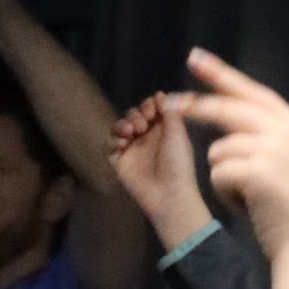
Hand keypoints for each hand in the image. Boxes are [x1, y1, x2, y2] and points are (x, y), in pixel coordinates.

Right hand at [110, 92, 212, 253]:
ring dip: (123, 124)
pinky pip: (110, 145)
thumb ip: (169, 111)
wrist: (168, 194)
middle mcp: (147, 137)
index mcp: (163, 129)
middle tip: (143, 125)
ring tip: (132, 132)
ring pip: (120, 127)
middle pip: (134, 114)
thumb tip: (160, 94)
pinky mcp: (120, 162)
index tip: (154, 110)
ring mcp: (133, 149)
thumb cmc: (178, 165)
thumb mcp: (178, 133)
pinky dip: (114, 140)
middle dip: (137, 113)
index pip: (151, 107)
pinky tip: (123, 144)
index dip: (149, 104)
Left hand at [173, 51, 288, 264]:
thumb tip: (232, 126)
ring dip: (223, 177)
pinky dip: (226, 195)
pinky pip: (219, 174)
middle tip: (169, 105)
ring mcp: (273, 149)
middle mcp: (285, 130)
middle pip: (227, 109)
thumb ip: (269, 139)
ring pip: (218, 150)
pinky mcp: (258, 172)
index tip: (195, 58)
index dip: (221, 75)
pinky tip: (248, 207)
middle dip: (195, 106)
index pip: (251, 91)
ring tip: (249, 198)